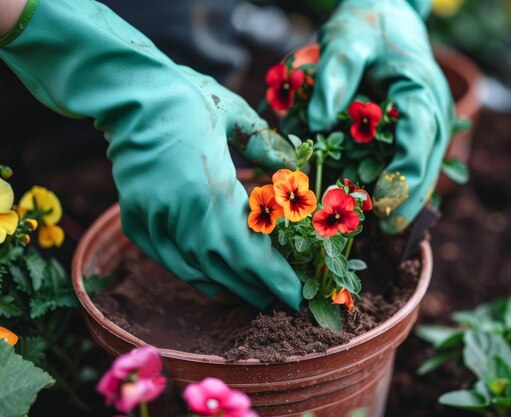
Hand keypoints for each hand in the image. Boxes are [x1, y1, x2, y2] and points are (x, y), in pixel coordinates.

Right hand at [0, 0, 301, 308]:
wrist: (130, 92)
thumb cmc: (189, 99)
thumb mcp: (236, 115)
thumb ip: (266, 147)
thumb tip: (293, 168)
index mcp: (212, 189)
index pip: (250, 250)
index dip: (274, 278)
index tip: (294, 295)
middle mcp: (182, 213)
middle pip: (227, 267)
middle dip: (257, 288)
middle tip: (281, 300)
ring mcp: (155, 218)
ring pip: (197, 269)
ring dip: (229, 287)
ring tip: (254, 297)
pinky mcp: (136, 218)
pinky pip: (168, 260)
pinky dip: (193, 277)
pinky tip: (212, 286)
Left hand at [308, 0, 454, 233]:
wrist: (387, 14)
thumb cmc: (367, 24)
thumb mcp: (347, 39)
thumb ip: (335, 74)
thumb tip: (319, 122)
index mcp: (422, 92)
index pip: (420, 141)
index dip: (403, 176)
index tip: (382, 203)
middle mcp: (434, 112)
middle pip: (427, 165)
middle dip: (407, 200)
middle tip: (385, 231)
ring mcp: (429, 125)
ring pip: (423, 171)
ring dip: (404, 200)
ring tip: (382, 230)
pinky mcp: (417, 131)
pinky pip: (411, 165)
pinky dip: (396, 186)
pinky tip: (378, 208)